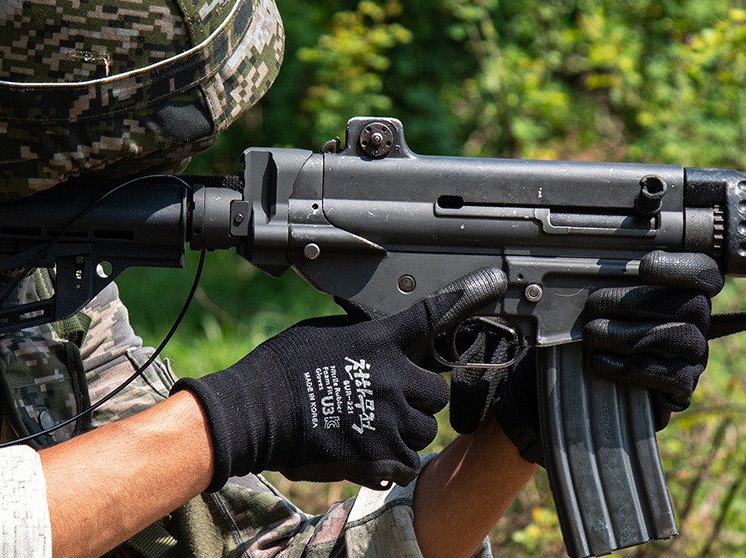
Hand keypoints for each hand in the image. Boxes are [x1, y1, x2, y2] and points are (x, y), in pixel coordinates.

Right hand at [173, 268, 505, 489]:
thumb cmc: (279, 369)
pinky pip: (408, 462)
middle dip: (420, 398)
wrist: (256, 412)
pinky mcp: (380, 454)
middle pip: (436, 392)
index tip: (489, 284)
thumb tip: (370, 338)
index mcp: (376, 342)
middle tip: (392, 401)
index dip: (461, 300)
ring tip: (376, 430)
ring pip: (425, 431)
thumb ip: (356, 335)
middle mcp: (392, 377)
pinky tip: (370, 454)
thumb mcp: (320, 333)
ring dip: (408, 432)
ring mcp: (389, 418)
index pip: (429, 317)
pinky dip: (394, 462)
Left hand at [581, 250, 722, 428]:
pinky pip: (667, 375)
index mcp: (688, 290)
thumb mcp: (614, 296)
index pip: (706, 272)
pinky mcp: (685, 384)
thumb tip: (596, 269)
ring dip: (625, 335)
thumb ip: (617, 279)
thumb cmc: (609, 323)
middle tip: (594, 306)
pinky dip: (628, 366)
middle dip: (634, 303)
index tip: (645, 267)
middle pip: (689, 304)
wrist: (607, 380)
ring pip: (676, 339)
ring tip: (592, 334)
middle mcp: (699, 320)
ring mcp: (696, 353)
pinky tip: (601, 360)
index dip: (682, 267)